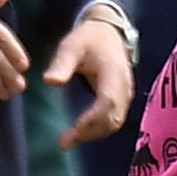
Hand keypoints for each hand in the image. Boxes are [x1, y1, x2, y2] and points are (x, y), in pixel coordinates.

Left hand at [41, 13, 134, 145]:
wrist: (108, 34)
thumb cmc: (88, 40)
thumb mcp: (71, 46)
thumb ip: (61, 64)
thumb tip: (50, 82)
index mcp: (113, 73)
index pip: (108, 101)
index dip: (93, 117)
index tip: (74, 128)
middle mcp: (124, 87)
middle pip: (113, 117)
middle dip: (90, 132)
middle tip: (64, 142)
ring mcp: (125, 95)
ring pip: (114, 122)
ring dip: (93, 134)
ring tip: (68, 141)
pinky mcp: (122, 100)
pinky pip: (114, 120)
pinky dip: (98, 130)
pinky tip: (79, 133)